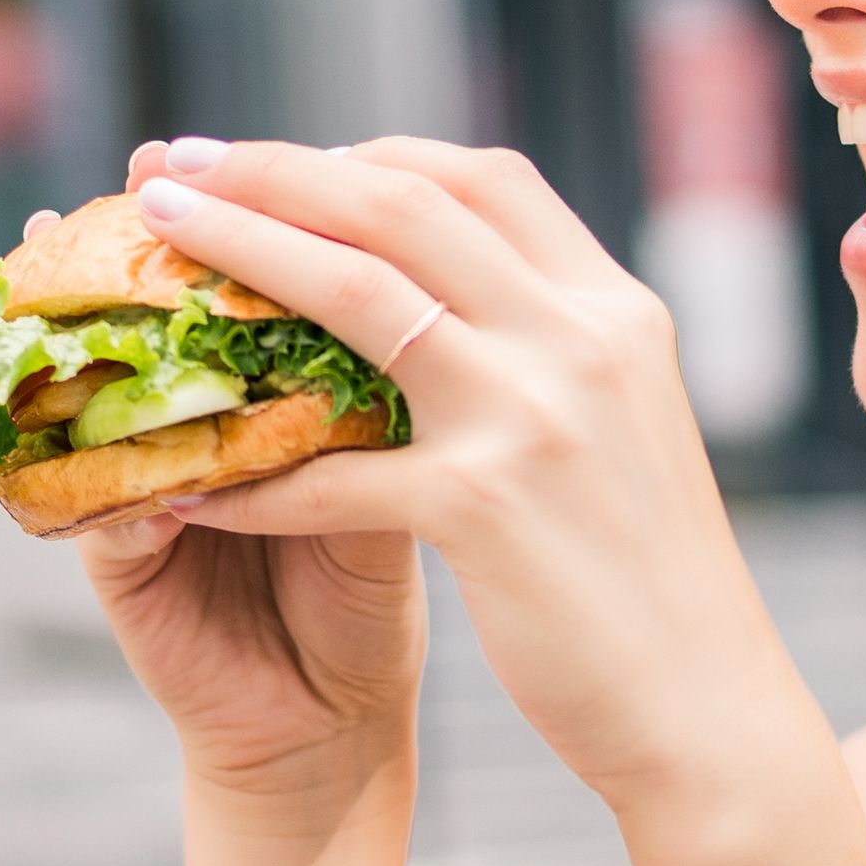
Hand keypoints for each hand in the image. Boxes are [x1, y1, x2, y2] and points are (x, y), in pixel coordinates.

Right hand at [56, 143, 426, 800]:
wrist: (331, 734)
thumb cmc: (368, 600)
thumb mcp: (400, 475)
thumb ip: (400, 385)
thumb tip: (448, 273)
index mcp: (255, 399)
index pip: (237, 285)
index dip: (246, 216)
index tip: (254, 150)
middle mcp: (183, 429)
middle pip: (146, 308)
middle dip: (154, 238)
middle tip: (154, 167)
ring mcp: (137, 486)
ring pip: (86, 383)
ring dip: (81, 317)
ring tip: (68, 244)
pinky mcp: (113, 562)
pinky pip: (79, 490)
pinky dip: (86, 447)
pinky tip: (80, 393)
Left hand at [118, 135, 833, 816]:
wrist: (709, 709)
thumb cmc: (655, 583)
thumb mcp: (625, 429)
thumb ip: (555, 353)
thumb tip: (457, 302)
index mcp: (616, 309)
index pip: (483, 179)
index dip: (370, 156)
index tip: (287, 164)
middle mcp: (581, 338)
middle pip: (403, 205)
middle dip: (276, 170)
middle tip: (177, 163)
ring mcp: (534, 415)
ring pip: (356, 292)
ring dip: (240, 251)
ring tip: (156, 239)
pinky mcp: (484, 507)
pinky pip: (330, 469)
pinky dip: (249, 476)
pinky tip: (184, 485)